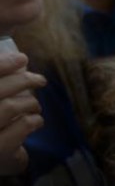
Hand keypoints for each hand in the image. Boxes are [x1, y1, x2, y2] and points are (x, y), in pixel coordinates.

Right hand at [0, 52, 45, 175]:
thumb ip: (2, 84)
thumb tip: (19, 60)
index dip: (2, 64)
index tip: (22, 58)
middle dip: (23, 81)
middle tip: (40, 80)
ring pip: (9, 107)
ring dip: (29, 103)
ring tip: (35, 105)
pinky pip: (22, 126)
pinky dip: (34, 120)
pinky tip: (36, 121)